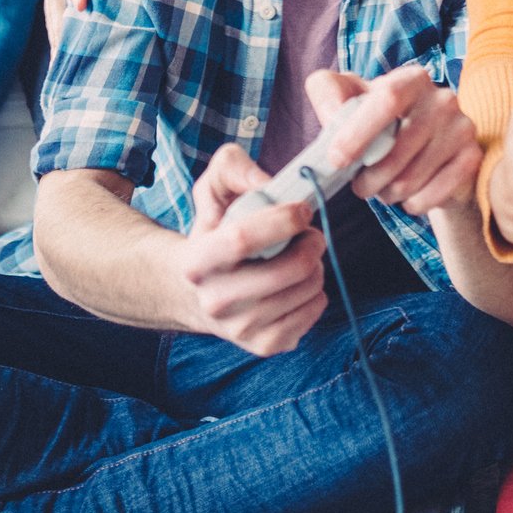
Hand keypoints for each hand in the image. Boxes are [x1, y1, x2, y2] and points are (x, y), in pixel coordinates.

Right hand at [177, 144, 327, 354]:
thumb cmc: (213, 232)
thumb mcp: (212, 189)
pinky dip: (317, 293)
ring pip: (305, 291)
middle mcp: (215, 301)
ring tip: (301, 257)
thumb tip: (269, 184)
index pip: (243, 239)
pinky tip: (300, 282)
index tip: (301, 209)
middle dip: (312, 244)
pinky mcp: (264, 345)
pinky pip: (312, 313)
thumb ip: (233, 168)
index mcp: (197, 261)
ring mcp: (239, 328)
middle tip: (312, 233)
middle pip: (285, 271)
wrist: (196, 291)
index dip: (282, 219)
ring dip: (316, 267)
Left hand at [307, 66, 479, 214]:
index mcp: (412, 79)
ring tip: (386, 187)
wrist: (428, 149)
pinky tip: (410, 195)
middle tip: (360, 185)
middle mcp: (444, 99)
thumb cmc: (380, 121)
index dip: (358, 133)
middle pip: (396, 151)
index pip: (388, 99)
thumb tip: (332, 116)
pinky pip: (432, 195)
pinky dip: (413, 204)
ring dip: (388, 193)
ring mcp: (462, 129)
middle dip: (368, 179)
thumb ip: (328, 91)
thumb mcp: (349, 98)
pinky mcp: (471, 160)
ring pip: (411, 179)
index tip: (336, 160)